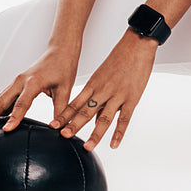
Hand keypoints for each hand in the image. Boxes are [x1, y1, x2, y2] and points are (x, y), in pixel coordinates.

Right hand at [0, 45, 78, 134]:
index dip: (14, 117)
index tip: (6, 131)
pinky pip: (0, 99)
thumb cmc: (63, 68)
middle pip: (0, 101)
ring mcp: (15, 83)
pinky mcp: (15, 85)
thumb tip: (57, 128)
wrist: (59, 51)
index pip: (22, 103)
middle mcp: (20, 81)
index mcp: (33, 82)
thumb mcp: (65, 89)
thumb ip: (60, 109)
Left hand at [50, 31, 155, 150]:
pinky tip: (113, 144)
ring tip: (87, 147)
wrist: (136, 44)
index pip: (75, 103)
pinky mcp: (132, 98)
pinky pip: (124, 118)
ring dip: (94, 134)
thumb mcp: (102, 73)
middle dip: (73, 125)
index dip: (64, 115)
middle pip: (85, 111)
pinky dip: (118, 133)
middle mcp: (102, 91)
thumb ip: (96, 91)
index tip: (53, 125)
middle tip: (63, 136)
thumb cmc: (120, 57)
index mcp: (93, 84)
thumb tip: (90, 109)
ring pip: (103, 118)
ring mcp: (117, 95)